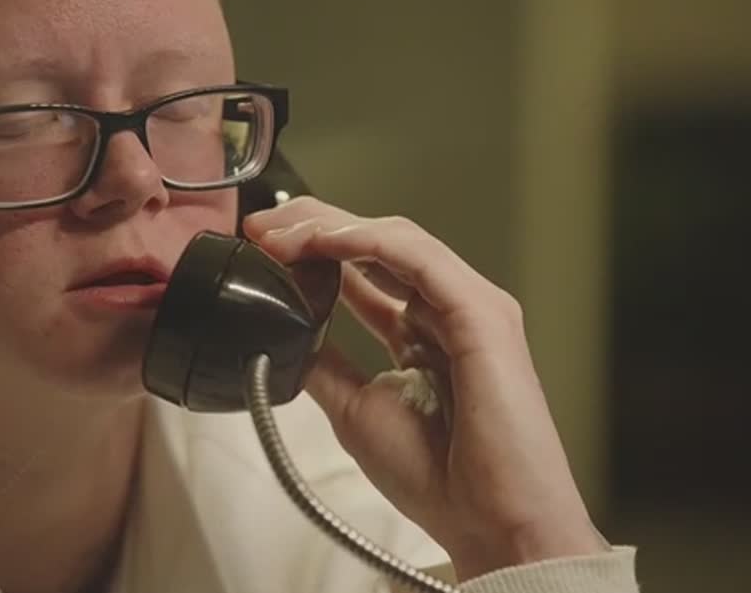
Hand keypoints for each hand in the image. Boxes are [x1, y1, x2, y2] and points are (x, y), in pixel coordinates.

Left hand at [242, 196, 606, 579]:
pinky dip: (365, 241)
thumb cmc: (439, 480)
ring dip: (330, 227)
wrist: (491, 525)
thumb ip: (324, 361)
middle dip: (312, 225)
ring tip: (279, 233)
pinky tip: (322, 241)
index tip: (260, 247)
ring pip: (394, 239)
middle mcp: (447, 310)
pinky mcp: (482, 312)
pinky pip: (417, 256)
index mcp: (422, 332)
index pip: (363, 269)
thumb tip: (282, 330)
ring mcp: (469, 305)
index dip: (310, 251)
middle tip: (260, 225)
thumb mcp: (353, 409)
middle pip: (375, 243)